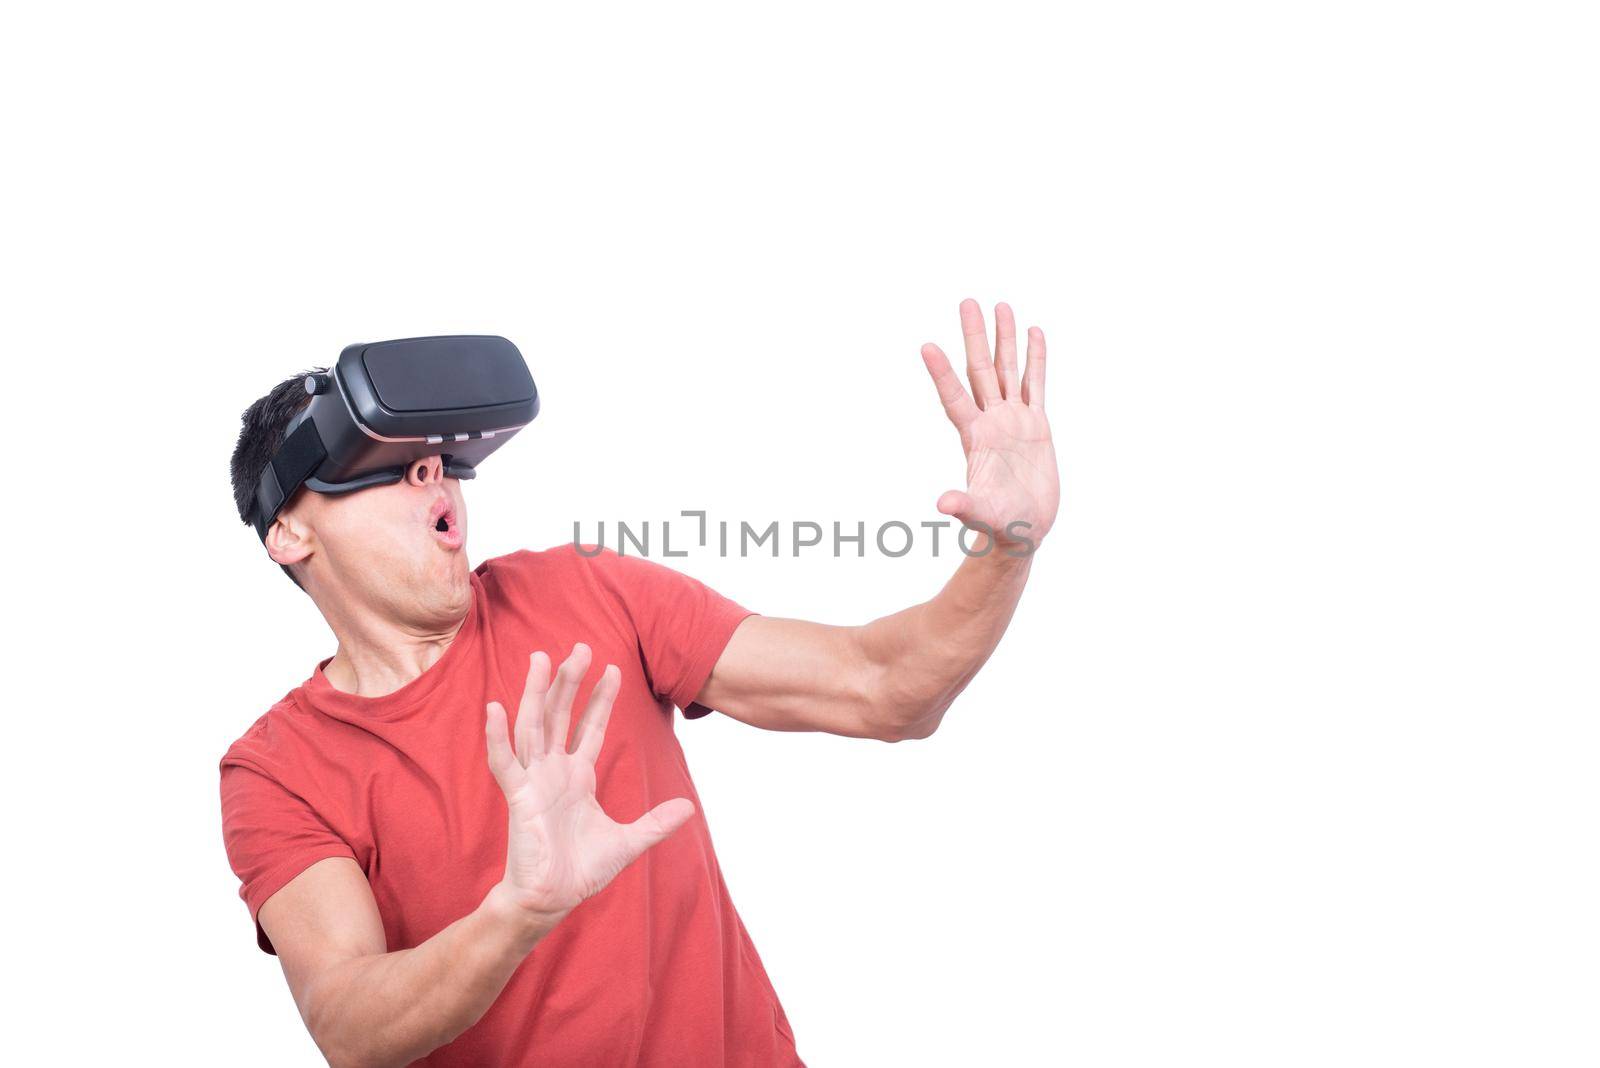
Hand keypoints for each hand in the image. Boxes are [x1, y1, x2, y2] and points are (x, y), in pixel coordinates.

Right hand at [484, 643, 694, 930]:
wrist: (552, 899)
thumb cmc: (580, 870)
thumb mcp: (628, 842)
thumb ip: (655, 823)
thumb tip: (688, 809)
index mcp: (576, 777)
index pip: (590, 728)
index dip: (601, 700)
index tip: (614, 670)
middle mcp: (553, 772)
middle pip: (560, 716)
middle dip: (569, 682)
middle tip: (580, 648)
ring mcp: (534, 781)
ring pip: (533, 727)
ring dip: (536, 693)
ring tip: (540, 659)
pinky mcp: (518, 797)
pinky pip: (504, 762)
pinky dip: (497, 736)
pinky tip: (495, 707)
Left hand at [920, 299, 1059, 550]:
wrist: (1023, 529)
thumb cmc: (1000, 524)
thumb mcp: (982, 514)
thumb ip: (964, 507)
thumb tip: (942, 505)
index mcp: (975, 437)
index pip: (955, 397)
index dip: (942, 373)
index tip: (927, 346)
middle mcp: (992, 421)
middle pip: (980, 370)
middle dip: (974, 336)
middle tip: (967, 302)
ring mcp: (1014, 420)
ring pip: (1008, 370)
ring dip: (1004, 339)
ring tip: (1001, 305)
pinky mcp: (1037, 425)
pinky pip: (1037, 385)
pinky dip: (1036, 359)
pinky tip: (1034, 333)